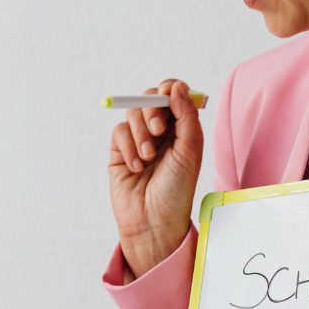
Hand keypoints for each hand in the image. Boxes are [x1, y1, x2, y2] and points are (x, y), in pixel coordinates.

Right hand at [109, 79, 203, 280]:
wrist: (153, 222)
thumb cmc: (176, 191)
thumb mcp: (189, 151)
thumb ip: (186, 116)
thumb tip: (177, 86)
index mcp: (181, 128)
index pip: (174, 94)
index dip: (170, 89)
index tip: (170, 94)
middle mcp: (160, 131)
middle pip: (151, 98)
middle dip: (153, 109)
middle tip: (159, 131)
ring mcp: (138, 140)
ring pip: (133, 113)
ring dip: (140, 133)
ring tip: (148, 158)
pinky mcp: (119, 153)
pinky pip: (119, 133)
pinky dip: (128, 147)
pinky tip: (136, 167)